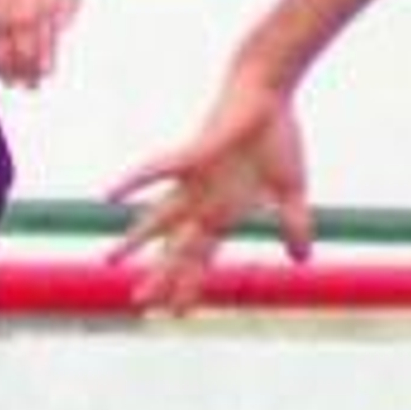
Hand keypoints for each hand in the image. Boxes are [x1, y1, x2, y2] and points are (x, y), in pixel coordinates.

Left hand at [0, 0, 91, 86]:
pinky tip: (57, 48)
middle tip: (26, 84)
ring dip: (45, 51)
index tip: (7, 77)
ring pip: (47, 20)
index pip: (0, 22)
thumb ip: (2, 7)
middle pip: (23, 25)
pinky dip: (61, 29)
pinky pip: (67, 8)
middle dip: (24, 58)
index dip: (3, 53)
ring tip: (43, 76)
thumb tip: (2, 46)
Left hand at [106, 72, 311, 312]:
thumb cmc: (275, 139)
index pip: (202, 258)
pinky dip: (133, 182)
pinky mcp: (193, 155)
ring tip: (108, 261)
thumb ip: (294, 225)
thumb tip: (302, 261)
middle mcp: (202, 201)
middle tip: (138, 303)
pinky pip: (157, 171)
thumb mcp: (292, 192)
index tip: (177, 315)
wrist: (268, 94)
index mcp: (222, 212)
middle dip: (161, 277)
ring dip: (135, 240)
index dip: (190, 285)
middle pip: (177, 247)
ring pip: (160, 218)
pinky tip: (108, 196)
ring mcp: (194, 180)